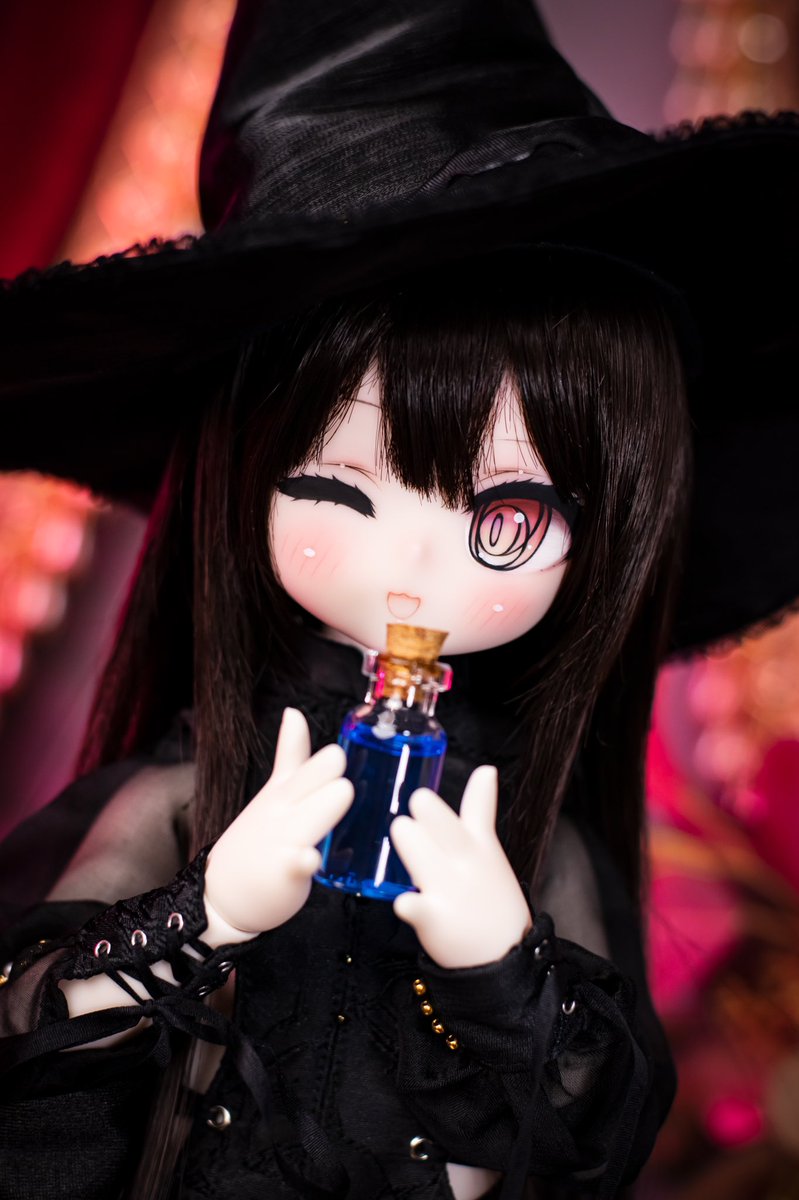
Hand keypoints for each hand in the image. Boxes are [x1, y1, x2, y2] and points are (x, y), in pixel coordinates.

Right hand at [204, 707, 352, 937]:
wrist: (223, 895)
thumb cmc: (257, 838)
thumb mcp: (272, 791)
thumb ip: (290, 754)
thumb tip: (295, 712)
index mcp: (281, 793)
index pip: (296, 767)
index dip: (316, 757)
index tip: (334, 747)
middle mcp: (280, 814)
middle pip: (303, 787)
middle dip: (323, 773)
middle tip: (341, 759)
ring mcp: (280, 843)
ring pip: (306, 821)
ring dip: (323, 807)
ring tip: (343, 791)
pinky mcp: (284, 874)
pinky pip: (295, 865)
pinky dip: (303, 861)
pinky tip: (312, 858)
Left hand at [390, 766, 531, 968]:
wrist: (505, 957)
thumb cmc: (491, 898)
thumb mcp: (491, 850)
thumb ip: (480, 810)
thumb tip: (486, 769)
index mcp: (480, 847)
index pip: (474, 814)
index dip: (472, 794)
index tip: (466, 779)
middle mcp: (467, 865)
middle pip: (446, 832)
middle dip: (428, 816)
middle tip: (415, 804)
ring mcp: (452, 892)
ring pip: (426, 858)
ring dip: (411, 844)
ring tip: (401, 832)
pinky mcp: (436, 920)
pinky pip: (420, 909)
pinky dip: (411, 905)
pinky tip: (403, 902)